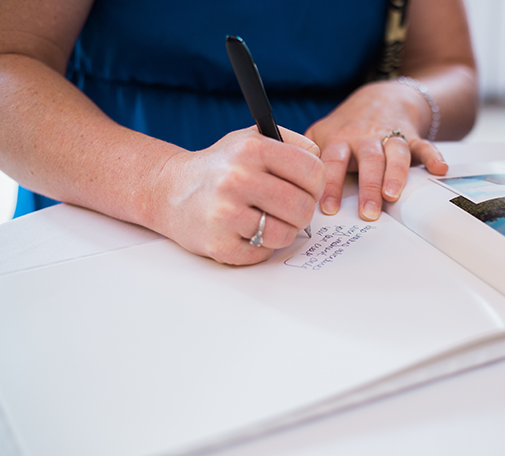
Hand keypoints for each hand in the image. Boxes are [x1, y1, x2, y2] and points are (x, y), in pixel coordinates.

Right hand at [154, 126, 324, 264]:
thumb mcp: (252, 139)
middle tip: (288, 209)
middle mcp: (237, 178)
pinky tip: (246, 231)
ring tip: (268, 220)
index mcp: (252, 149)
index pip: (312, 170)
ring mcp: (226, 213)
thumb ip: (291, 144)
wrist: (170, 190)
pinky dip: (261, 246)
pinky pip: (263, 253)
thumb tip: (320, 161)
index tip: (307, 188)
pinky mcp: (219, 244)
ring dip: (283, 231)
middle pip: (303, 207)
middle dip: (302, 211)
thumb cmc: (221, 167)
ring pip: (286, 234)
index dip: (316, 184)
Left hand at [305, 81, 447, 220]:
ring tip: (393, 196)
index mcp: (340, 139)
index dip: (330, 184)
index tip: (328, 208)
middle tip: (368, 212)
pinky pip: (425, 145)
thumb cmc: (347, 126)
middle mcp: (365, 138)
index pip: (332, 162)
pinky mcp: (412, 137)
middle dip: (368, 186)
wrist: (382, 97)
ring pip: (394, 153)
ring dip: (395, 174)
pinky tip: (440, 169)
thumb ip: (305, 155)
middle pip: (367, 160)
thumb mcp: (321, 134)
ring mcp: (390, 136)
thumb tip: (284, 183)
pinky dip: (433, 157)